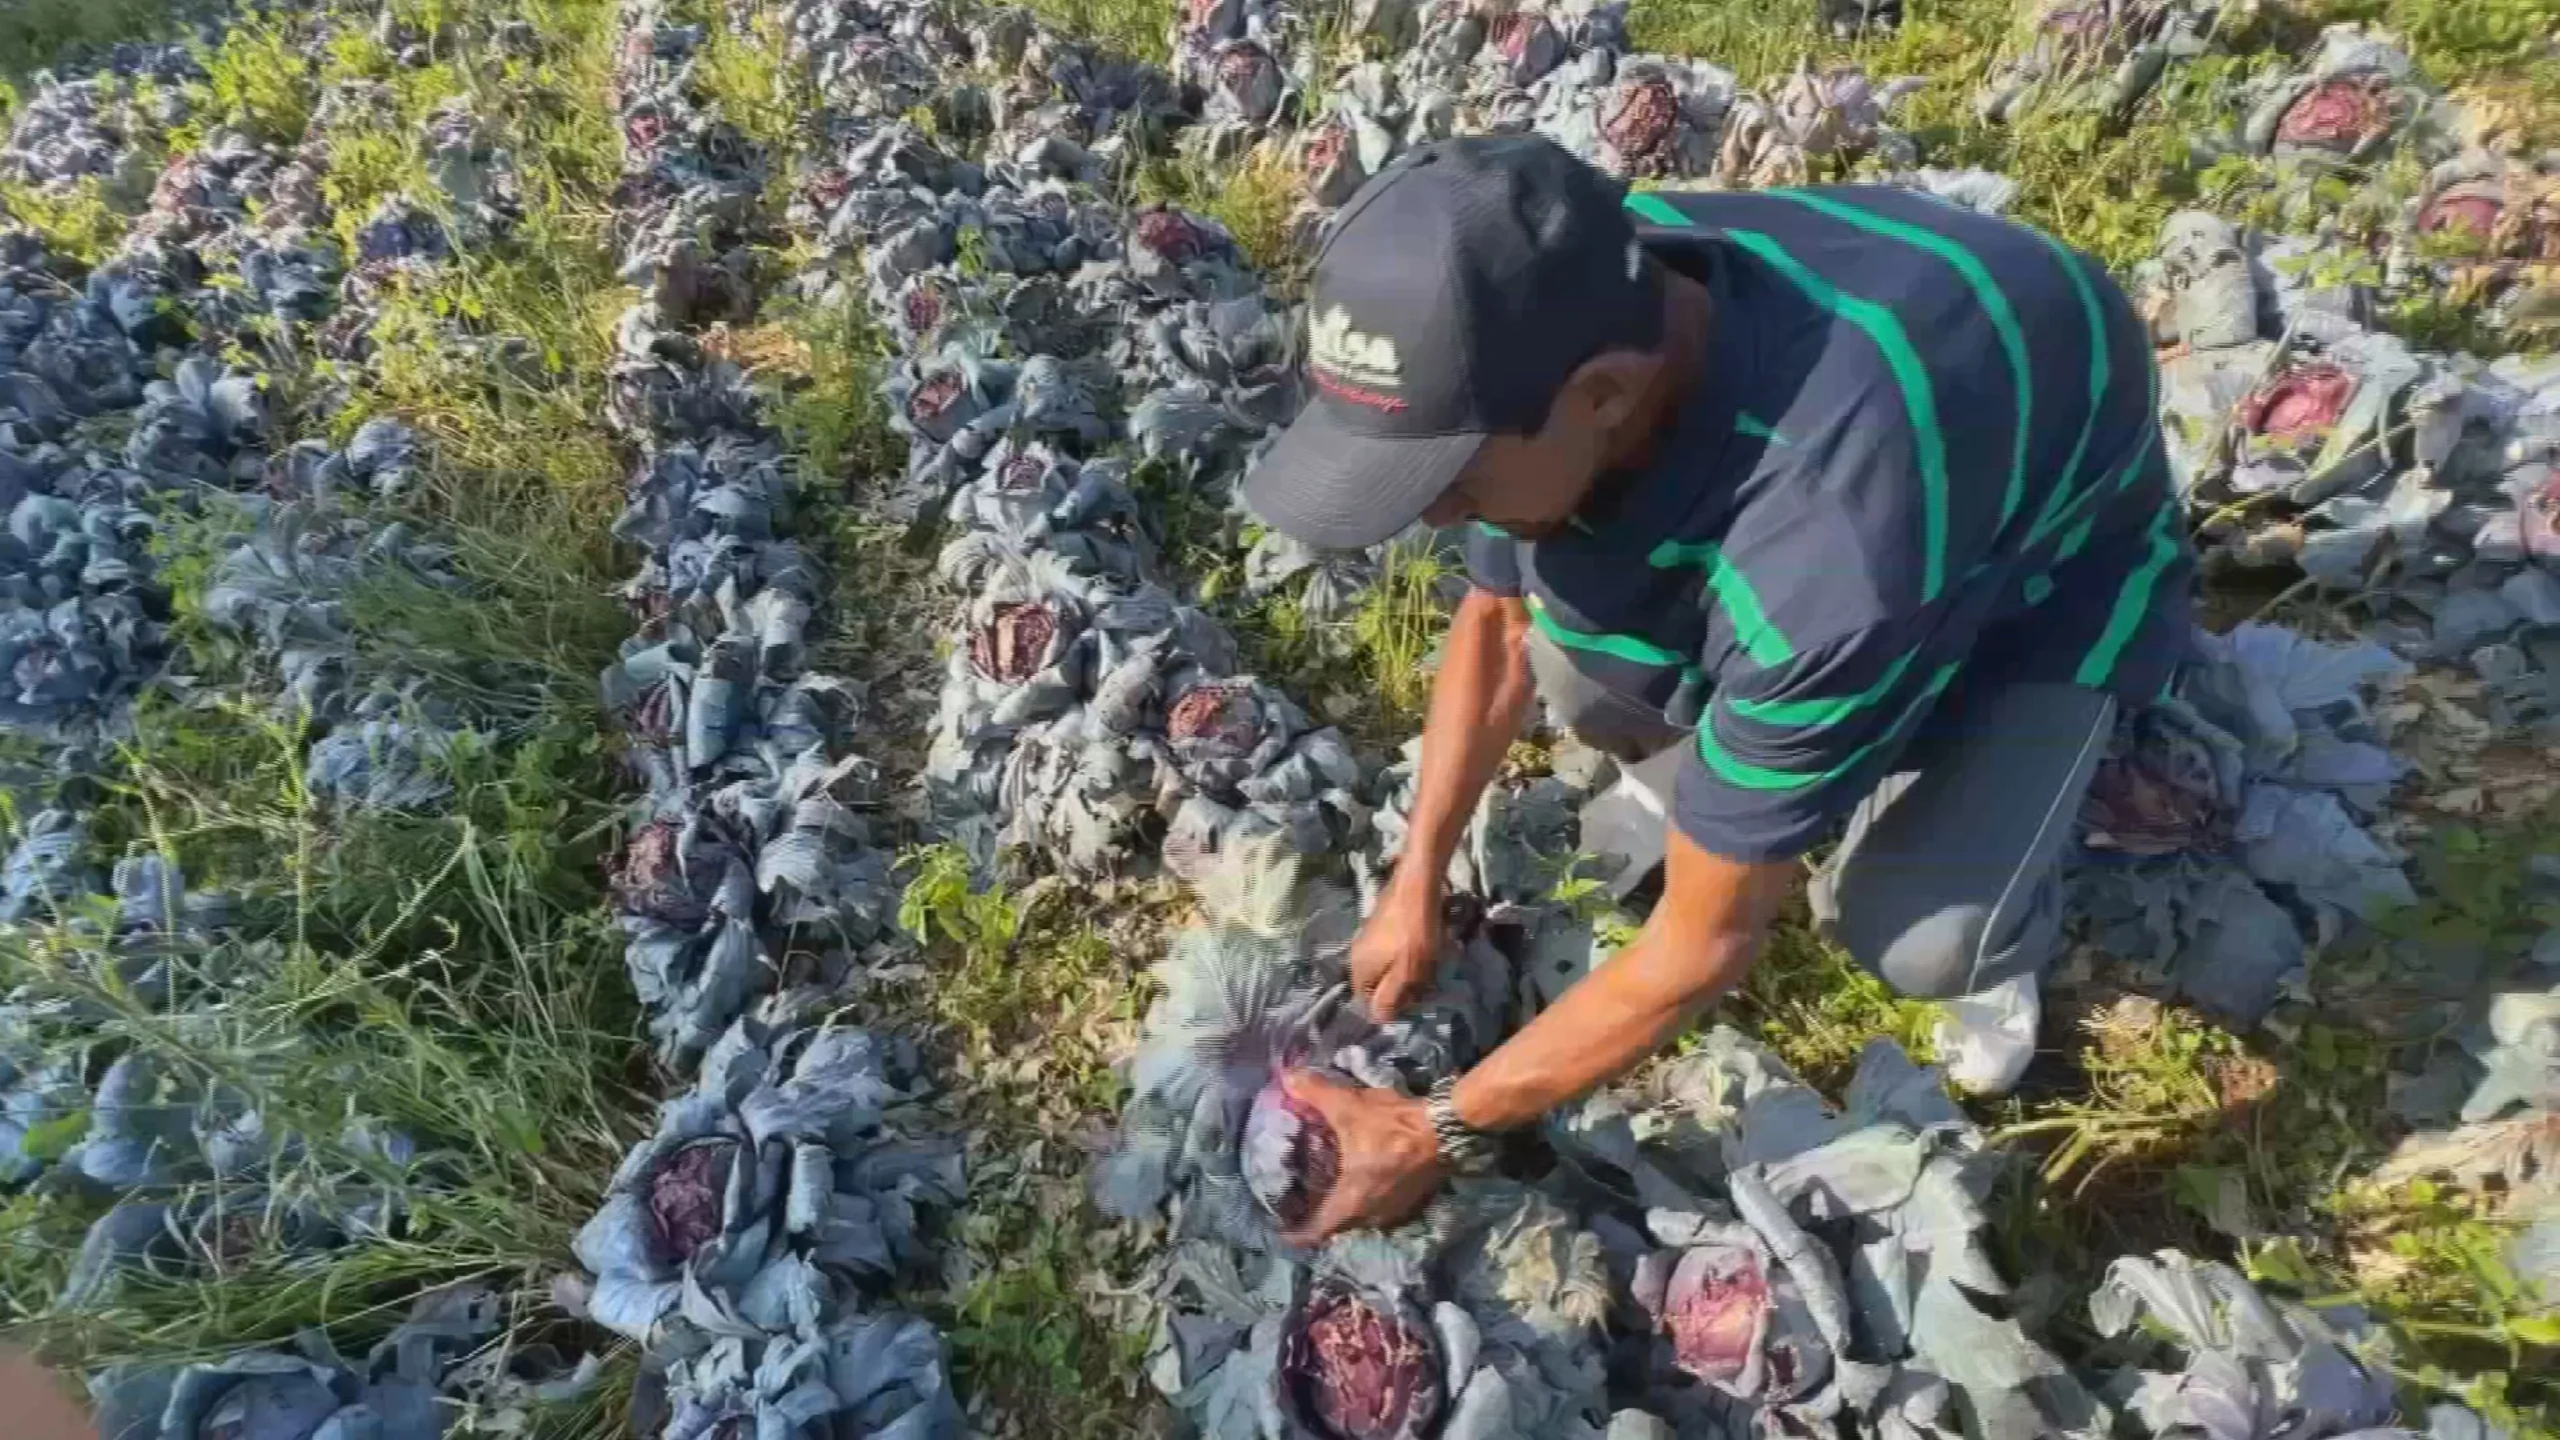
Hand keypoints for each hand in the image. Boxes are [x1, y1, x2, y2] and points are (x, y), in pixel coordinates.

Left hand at [1279, 1070, 1445, 1245]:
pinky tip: (1365, 1185)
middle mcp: (1371, 1215)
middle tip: (1302, 1205)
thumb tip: (1287, 1078)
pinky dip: (1369, 1201)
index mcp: (1351, 1202)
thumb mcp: (1349, 1106)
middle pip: (1338, 1227)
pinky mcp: (1412, 1202)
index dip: (1297, 1233)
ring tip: (1331, 1194)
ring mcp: (1395, 1211)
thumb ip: (1316, 1093)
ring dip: (1347, 1210)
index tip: (1282, 1230)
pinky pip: (1381, 1210)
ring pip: (1362, 1219)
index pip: (1317, 1231)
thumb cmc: (1393, 1125)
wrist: (1446, 1129)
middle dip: (1321, 1218)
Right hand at [1348, 878, 1440, 1021]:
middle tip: (1426, 980)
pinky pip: (1395, 948)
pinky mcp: (1382, 923)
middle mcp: (1357, 954)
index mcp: (1359, 970)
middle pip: (1380, 983)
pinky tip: (1428, 943)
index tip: (1416, 998)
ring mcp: (1368, 937)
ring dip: (1409, 968)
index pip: (1370, 1003)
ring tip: (1430, 960)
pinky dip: (1410, 950)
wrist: (1417, 885)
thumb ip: (1390, 999)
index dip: (1394, 1005)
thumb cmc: (1414, 935)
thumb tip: (1378, 1019)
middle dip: (1402, 985)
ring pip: (1389, 965)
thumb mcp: (1406, 974)